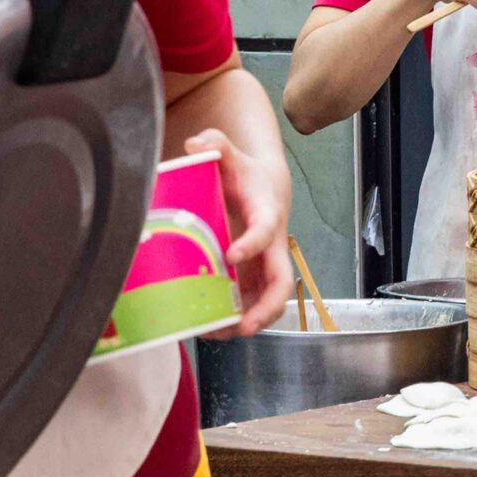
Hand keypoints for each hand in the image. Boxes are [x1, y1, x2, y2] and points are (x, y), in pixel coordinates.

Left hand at [184, 127, 294, 335]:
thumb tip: (196, 144)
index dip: (253, 244)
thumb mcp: (232, 154)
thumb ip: (217, 143)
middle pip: (281, 283)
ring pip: (266, 302)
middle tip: (243, 326)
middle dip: (265, 308)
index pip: (267, 231)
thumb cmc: (246, 174)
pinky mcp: (251, 277)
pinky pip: (248, 304)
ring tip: (217, 333)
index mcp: (268, 213)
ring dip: (246, 321)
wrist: (262, 187)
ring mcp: (263, 265)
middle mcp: (272, 246)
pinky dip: (232, 319)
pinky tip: (208, 328)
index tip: (231, 256)